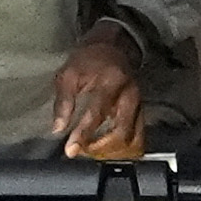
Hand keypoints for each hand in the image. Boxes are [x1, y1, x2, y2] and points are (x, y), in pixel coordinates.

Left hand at [51, 20, 148, 158]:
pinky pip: (137, 139)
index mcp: (111, 83)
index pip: (98, 114)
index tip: (70, 151)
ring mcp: (140, 106)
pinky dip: (121, 149)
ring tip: (91, 151)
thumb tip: (58, 129)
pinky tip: (104, 149)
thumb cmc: (88, 60)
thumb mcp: (69, 73)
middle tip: (80, 151)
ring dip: (112, 152)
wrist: (114, 47)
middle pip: (122, 134)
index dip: (84, 134)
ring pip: (134, 140)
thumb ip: (63, 101)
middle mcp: (130, 96)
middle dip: (100, 149)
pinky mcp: (142, 113)